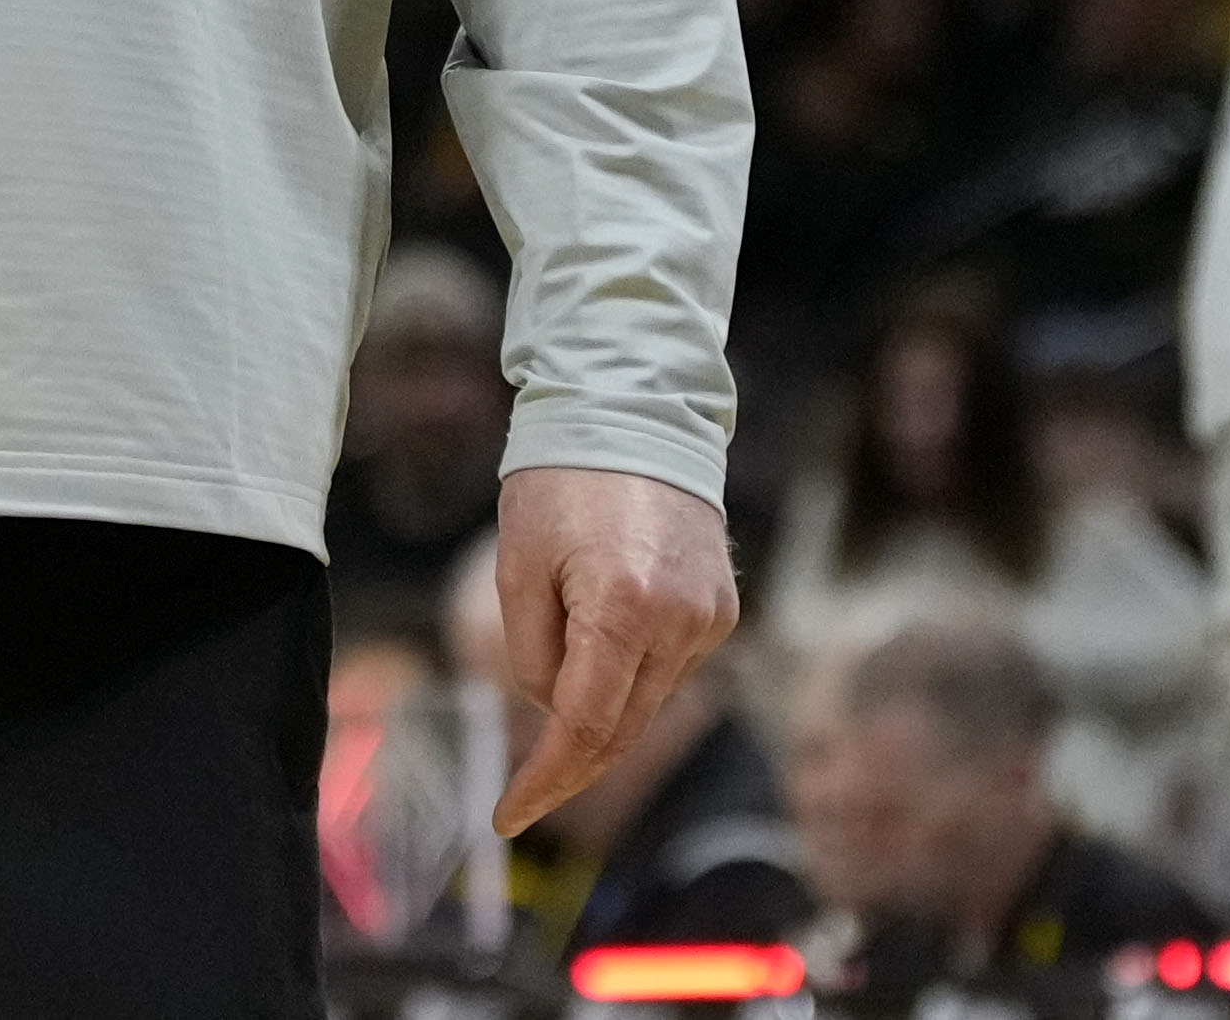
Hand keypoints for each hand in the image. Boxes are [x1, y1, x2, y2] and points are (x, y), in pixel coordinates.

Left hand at [488, 465, 738, 835]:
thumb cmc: (560, 482)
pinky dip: (630, 681)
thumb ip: (535, 656)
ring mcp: (710, 617)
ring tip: (554, 690)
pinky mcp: (721, 610)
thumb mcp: (518, 568)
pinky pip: (668, 670)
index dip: (545, 779)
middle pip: (622, 728)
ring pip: (647, 704)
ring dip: (600, 717)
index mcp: (623, 606)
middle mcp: (680, 621)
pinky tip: (599, 653)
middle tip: (521, 798)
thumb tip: (556, 712)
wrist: (633, 414)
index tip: (508, 815)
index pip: (584, 726)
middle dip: (569, 766)